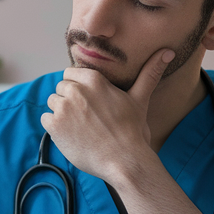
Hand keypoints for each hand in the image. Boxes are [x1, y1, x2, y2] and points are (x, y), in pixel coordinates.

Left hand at [41, 48, 174, 182]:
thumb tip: (168, 52)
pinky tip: (72, 136)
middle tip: (87, 118)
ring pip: (52, 103)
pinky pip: (45, 119)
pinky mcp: (54, 126)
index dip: (78, 88)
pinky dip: (55, 128)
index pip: (70, 74)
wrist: (124, 161)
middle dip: (70, 101)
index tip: (89, 102)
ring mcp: (63, 108)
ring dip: (61, 114)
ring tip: (80, 128)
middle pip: (60, 88)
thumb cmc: (132, 131)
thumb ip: (150, 73)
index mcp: (93, 79)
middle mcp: (75, 90)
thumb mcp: (140, 98)